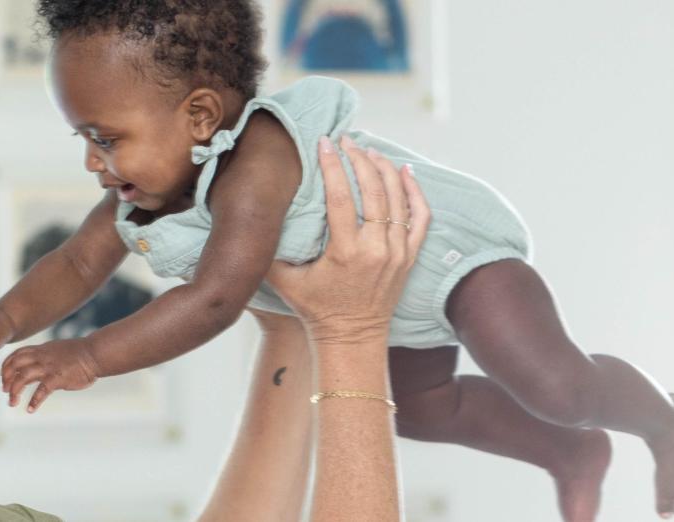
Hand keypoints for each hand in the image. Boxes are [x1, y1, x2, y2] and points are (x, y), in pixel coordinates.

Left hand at [0, 338, 100, 412]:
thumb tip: (35, 365)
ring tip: (12, 403)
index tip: (4, 378)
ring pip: (23, 378)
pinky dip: (34, 401)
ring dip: (15, 391)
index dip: (6, 366)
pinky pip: (41, 391)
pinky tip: (30, 410)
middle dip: (6, 379)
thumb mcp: (56, 350)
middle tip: (5, 392)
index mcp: (40, 350)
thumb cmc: (79, 353)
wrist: (95, 354)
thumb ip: (43, 356)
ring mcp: (48, 367)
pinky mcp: (58, 378)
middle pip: (14, 365)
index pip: (15, 355)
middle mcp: (41, 357)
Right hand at [265, 135, 429, 344]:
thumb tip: (252, 217)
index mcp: (345, 253)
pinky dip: (414, 191)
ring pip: (398, 198)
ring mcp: (398, 253)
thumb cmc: (315, 309)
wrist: (352, 338)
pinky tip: (404, 171)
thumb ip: (268, 251)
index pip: (341, 198)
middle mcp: (376, 250)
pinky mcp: (410, 257)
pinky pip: (420, 217)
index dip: (332, 166)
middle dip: (358, 159)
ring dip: (383, 168)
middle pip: (373, 190)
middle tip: (345, 140)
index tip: (324, 143)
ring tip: (368, 150)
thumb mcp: (284, 281)